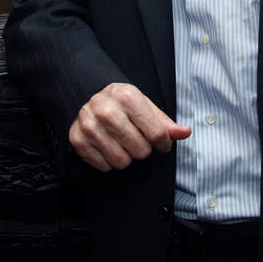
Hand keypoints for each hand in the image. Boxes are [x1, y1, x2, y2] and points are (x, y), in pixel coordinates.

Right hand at [68, 82, 190, 170]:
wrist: (87, 94)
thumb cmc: (121, 102)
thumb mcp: (144, 105)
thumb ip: (165, 122)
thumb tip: (185, 132)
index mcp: (127, 97)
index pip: (156, 134)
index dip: (164, 143)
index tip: (161, 142)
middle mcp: (106, 111)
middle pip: (141, 151)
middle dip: (143, 149)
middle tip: (136, 139)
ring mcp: (90, 126)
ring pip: (122, 162)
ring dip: (126, 156)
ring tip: (121, 143)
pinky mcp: (77, 140)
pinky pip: (104, 166)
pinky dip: (109, 161)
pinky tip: (107, 145)